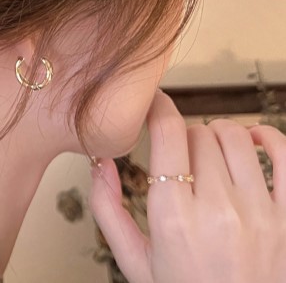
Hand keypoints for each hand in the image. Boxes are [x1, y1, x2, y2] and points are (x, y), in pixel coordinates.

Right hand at [88, 89, 285, 282]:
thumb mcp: (135, 262)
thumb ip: (107, 207)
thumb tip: (99, 160)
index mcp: (174, 217)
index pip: (167, 132)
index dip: (157, 108)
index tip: (153, 104)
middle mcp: (218, 211)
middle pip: (198, 133)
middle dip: (183, 135)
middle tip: (178, 154)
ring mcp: (260, 214)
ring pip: (235, 136)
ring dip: (216, 135)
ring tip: (209, 151)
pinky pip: (285, 158)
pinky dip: (268, 138)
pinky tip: (253, 139)